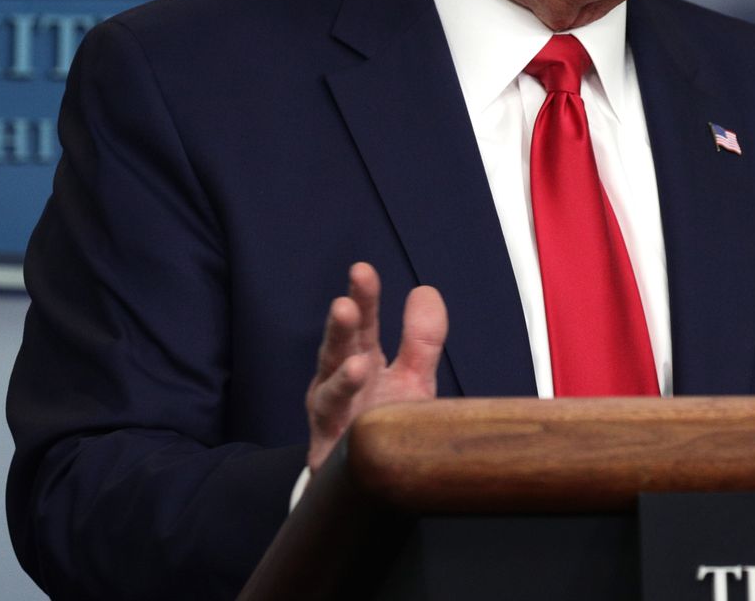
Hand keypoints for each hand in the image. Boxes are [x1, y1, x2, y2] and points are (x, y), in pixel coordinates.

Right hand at [305, 262, 446, 473]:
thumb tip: (425, 290)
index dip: (363, 298)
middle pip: (337, 351)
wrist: (365, 483)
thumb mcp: (411, 378)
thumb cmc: (386, 424)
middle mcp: (336, 383)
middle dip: (341, 330)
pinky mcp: (329, 456)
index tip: (362, 271)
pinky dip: (345, 432)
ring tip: (358, 365)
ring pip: (330, 395)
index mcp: (358, 360)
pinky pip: (335, 442)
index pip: (361, 324)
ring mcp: (329, 419)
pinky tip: (358, 422)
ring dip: (342, 380)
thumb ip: (420, 339)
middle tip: (345, 305)